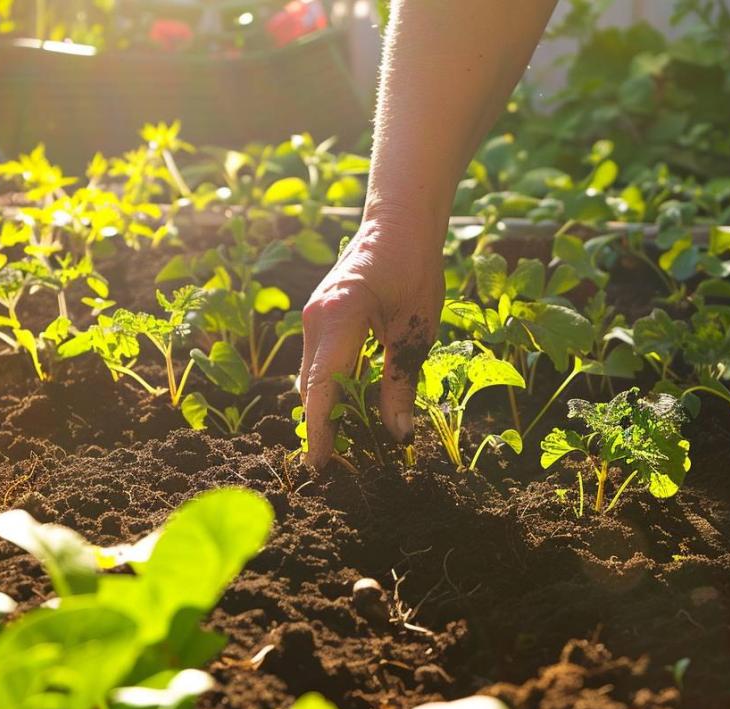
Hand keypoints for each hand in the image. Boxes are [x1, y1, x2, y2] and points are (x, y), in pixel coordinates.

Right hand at [299, 215, 444, 467]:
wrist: (400, 221)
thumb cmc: (415, 267)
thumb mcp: (416, 331)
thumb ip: (401, 383)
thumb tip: (397, 435)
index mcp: (339, 318)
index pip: (323, 389)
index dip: (321, 432)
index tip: (321, 467)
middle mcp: (315, 319)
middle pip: (313, 388)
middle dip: (325, 428)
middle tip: (342, 466)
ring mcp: (314, 316)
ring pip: (314, 377)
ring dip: (330, 409)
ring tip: (349, 444)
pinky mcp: (320, 316)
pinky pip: (320, 362)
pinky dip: (333, 388)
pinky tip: (353, 408)